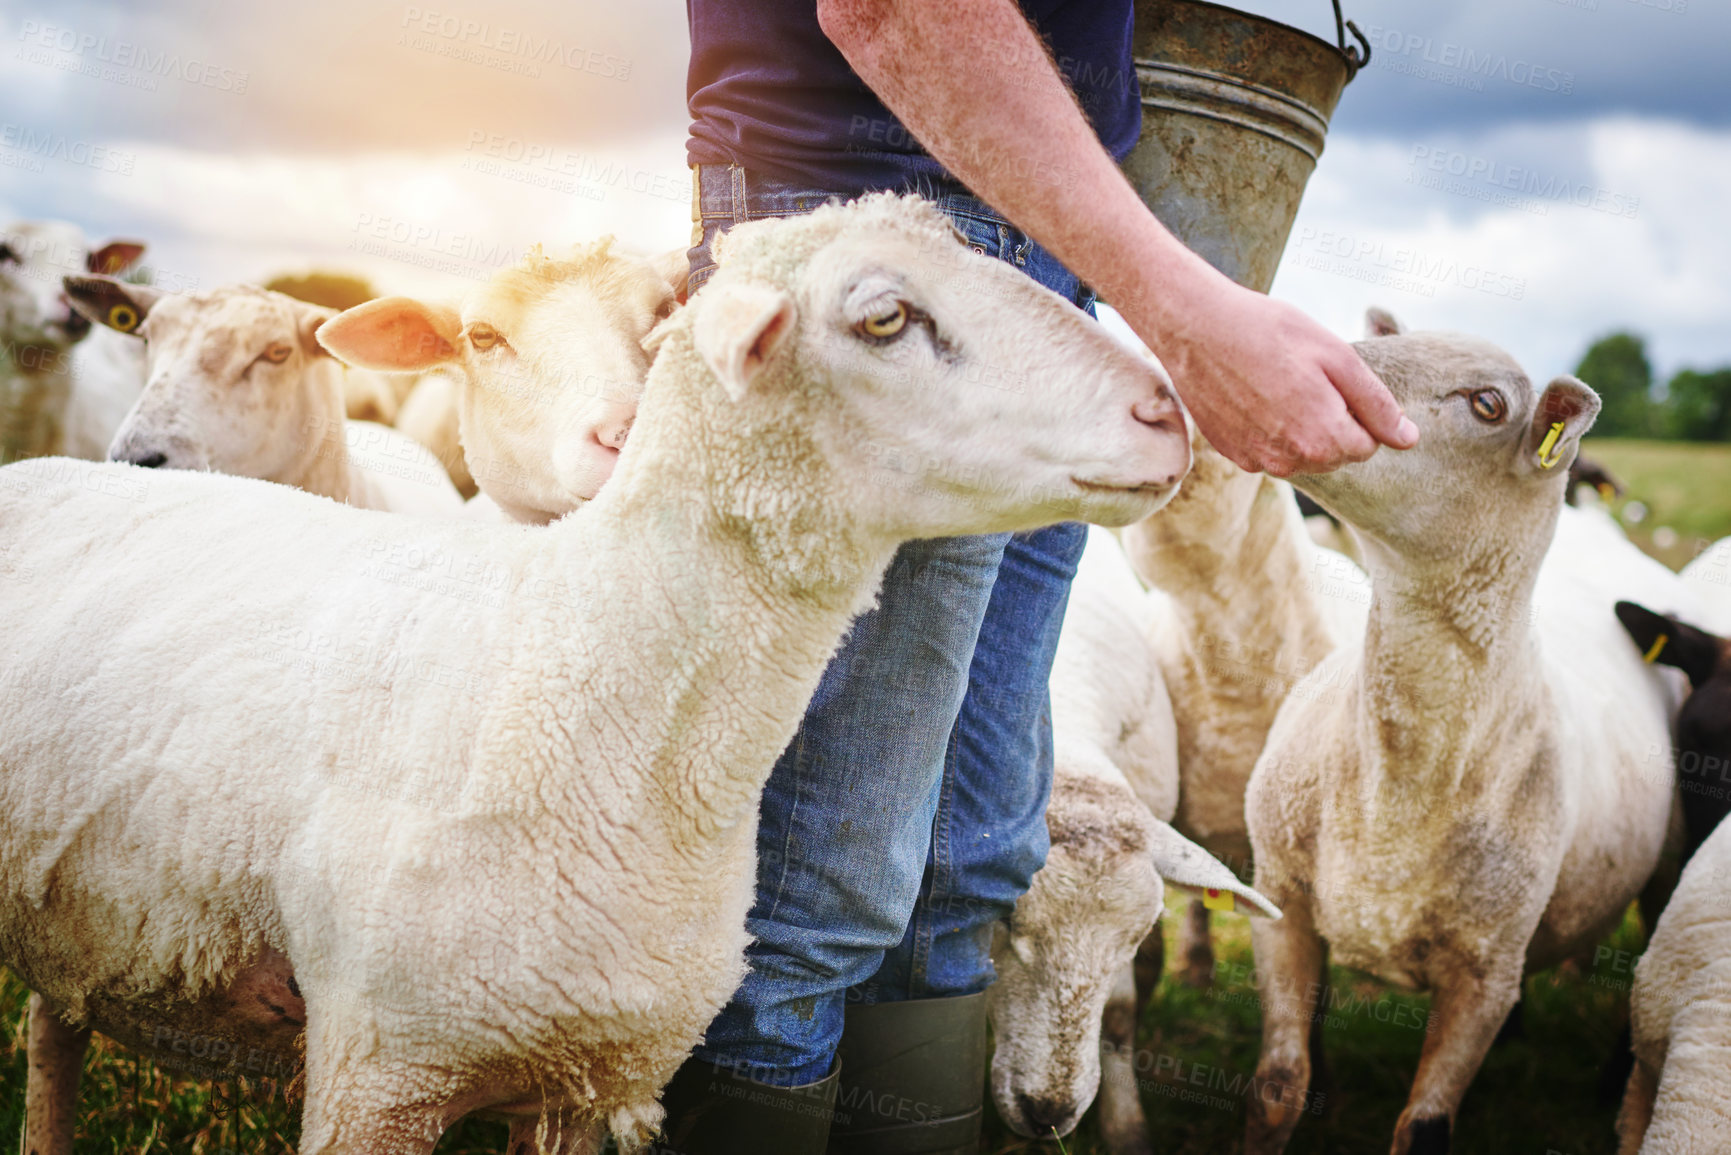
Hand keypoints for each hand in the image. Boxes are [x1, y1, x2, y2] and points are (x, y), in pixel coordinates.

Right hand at [1125, 275, 1418, 476]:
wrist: (1195, 328)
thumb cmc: (1270, 331)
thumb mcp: (1337, 357)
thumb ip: (1377, 404)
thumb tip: (1409, 440)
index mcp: (1323, 438)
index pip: (1368, 446)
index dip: (1358, 412)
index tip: (1333, 381)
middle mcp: (1290, 460)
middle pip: (1336, 456)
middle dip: (1332, 423)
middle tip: (1304, 379)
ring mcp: (1258, 461)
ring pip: (1303, 457)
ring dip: (1302, 429)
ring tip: (1279, 386)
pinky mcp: (1234, 455)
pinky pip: (1271, 453)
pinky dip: (1271, 431)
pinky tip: (1255, 397)